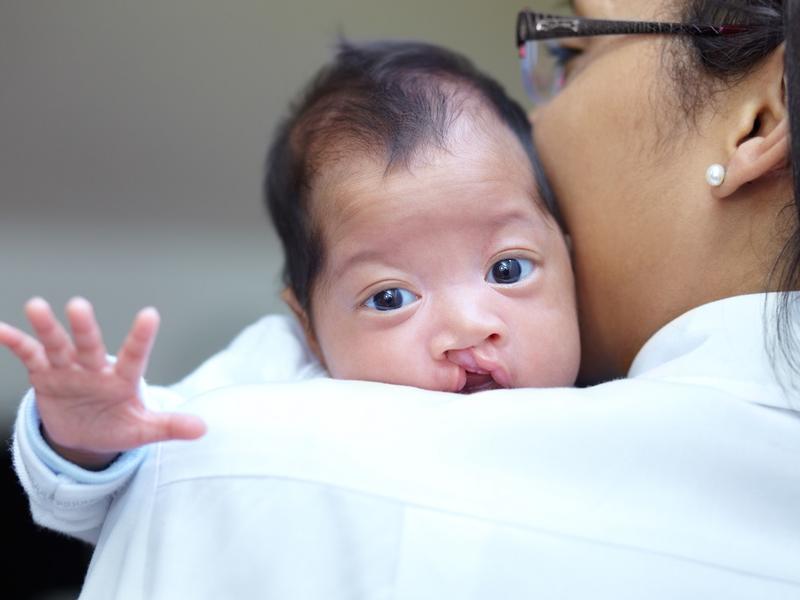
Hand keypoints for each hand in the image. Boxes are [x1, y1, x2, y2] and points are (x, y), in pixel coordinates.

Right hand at [0, 297, 205, 469]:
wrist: (85, 434)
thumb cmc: (118, 425)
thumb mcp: (143, 430)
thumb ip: (169, 426)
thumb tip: (203, 429)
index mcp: (122, 379)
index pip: (135, 356)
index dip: (141, 337)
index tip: (150, 315)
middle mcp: (95, 368)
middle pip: (90, 345)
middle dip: (84, 328)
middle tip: (79, 305)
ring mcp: (69, 369)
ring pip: (58, 345)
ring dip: (47, 328)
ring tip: (36, 305)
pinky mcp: (45, 375)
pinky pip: (29, 356)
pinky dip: (15, 343)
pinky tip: (0, 329)